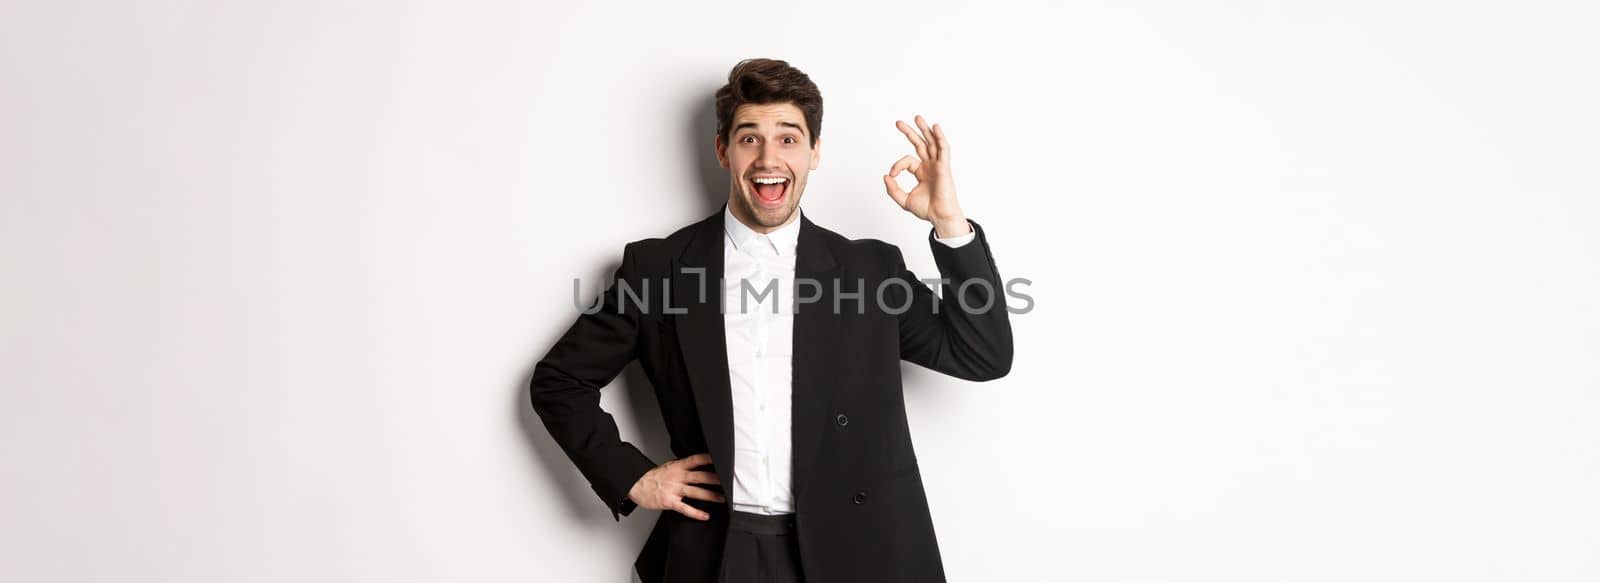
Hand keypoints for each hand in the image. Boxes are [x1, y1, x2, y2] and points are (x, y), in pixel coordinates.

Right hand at [627, 452, 724, 520]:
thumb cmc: (652, 478)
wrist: (636, 485)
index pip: (695, 460)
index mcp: (677, 467)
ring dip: (710, 495)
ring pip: (695, 491)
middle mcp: (677, 477)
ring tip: (722, 498)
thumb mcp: (668, 467)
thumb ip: (682, 467)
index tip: (719, 459)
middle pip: (699, 476)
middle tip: (727, 481)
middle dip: (714, 478)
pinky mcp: (669, 501)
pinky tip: (705, 515)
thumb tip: (696, 465)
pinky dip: (696, 513)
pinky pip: (685, 508)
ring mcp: (673, 489)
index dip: (708, 458)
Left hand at [883, 114, 968, 237]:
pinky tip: (935, 127)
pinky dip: (940, 137)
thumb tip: (886, 176)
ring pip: (932, 142)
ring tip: (917, 117)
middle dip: (910, 132)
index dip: (897, 165)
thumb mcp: (903, 200)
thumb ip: (893, 189)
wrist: (939, 216)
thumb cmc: (927, 210)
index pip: (907, 160)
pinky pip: (944, 148)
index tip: (892, 175)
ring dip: (925, 129)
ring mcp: (938, 165)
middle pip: (921, 144)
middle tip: (898, 123)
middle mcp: (931, 166)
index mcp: (922, 172)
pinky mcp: (944, 167)